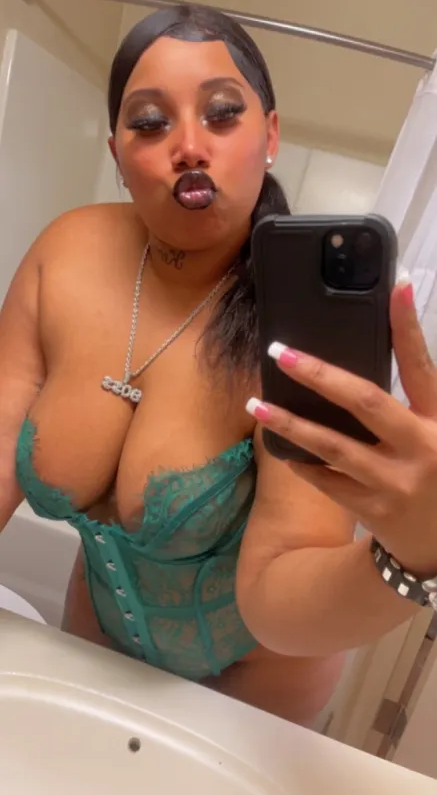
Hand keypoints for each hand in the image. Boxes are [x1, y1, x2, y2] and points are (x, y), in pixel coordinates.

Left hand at [247, 277, 436, 577]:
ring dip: (289, 424)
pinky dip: (302, 460)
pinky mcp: (371, 509)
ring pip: (332, 445)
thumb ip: (418, 399)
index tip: (396, 285)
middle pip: (364, 401)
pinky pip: (326, 480)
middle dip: (318, 374)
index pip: (422, 366)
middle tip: (280, 352)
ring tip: (256, 403)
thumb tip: (384, 344)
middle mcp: (421, 449)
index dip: (408, 326)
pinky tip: (279, 445)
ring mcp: (393, 483)